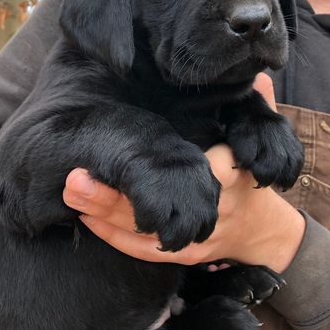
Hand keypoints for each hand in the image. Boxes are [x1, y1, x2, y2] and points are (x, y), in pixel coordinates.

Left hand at [63, 73, 304, 272]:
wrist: (258, 229)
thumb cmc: (248, 177)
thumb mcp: (257, 138)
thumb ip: (257, 105)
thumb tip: (257, 74)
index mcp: (228, 176)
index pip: (199, 173)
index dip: (166, 169)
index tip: (129, 153)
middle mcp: (210, 210)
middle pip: (158, 206)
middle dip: (114, 195)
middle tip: (74, 180)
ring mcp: (193, 238)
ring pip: (143, 232)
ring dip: (105, 214)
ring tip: (71, 193)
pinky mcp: (179, 254)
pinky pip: (142, 250)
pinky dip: (112, 235)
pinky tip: (85, 216)